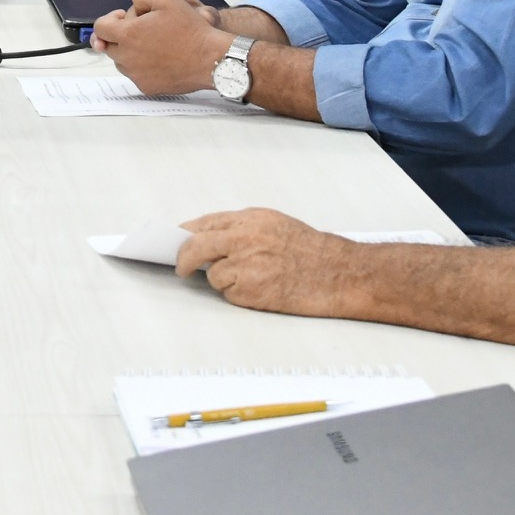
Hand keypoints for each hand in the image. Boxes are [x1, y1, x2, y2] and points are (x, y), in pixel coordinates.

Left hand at [92, 0, 224, 94]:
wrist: (210, 58)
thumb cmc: (190, 29)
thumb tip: (132, 6)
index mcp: (128, 35)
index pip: (100, 28)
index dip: (110, 19)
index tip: (123, 18)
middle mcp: (127, 58)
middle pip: (108, 45)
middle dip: (119, 36)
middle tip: (140, 30)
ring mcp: (136, 75)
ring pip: (121, 61)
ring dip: (129, 52)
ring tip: (151, 44)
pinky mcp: (146, 87)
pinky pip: (135, 75)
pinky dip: (141, 67)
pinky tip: (159, 59)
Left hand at [174, 209, 360, 317]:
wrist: (339, 274)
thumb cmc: (312, 251)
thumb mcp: (275, 225)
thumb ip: (241, 228)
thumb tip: (208, 238)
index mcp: (251, 218)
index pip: (204, 224)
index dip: (185, 234)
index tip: (175, 242)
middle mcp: (245, 237)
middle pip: (195, 246)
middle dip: (183, 258)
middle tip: (180, 268)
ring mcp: (246, 264)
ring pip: (213, 274)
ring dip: (224, 280)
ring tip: (252, 279)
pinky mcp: (251, 290)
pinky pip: (228, 294)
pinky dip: (238, 295)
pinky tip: (260, 290)